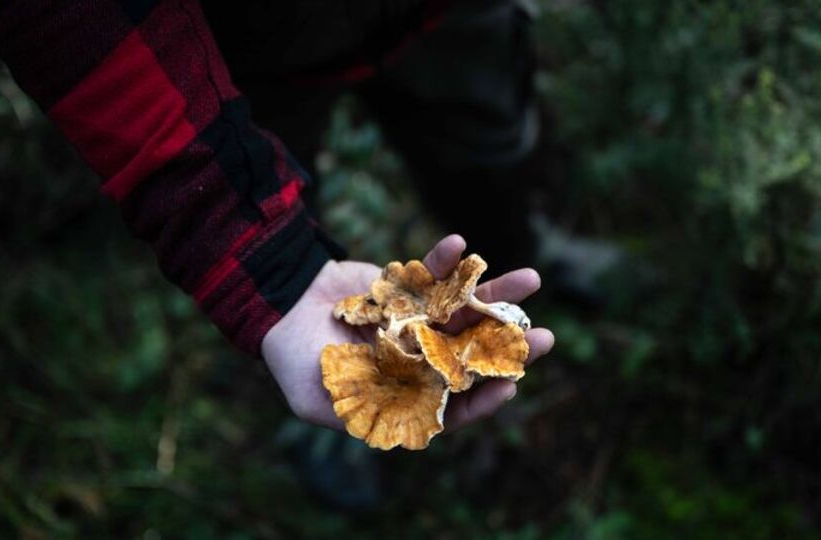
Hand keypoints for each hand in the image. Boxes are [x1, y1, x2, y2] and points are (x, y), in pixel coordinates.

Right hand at [260, 234, 554, 430]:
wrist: (275, 303)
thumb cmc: (293, 359)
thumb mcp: (318, 397)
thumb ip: (361, 411)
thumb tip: (417, 420)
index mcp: (405, 391)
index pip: (455, 400)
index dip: (484, 395)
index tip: (511, 385)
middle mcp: (419, 357)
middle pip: (474, 353)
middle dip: (509, 344)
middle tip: (545, 337)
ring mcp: (417, 319)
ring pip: (467, 308)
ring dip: (499, 295)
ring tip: (533, 278)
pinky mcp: (410, 287)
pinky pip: (436, 272)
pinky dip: (448, 258)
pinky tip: (463, 243)